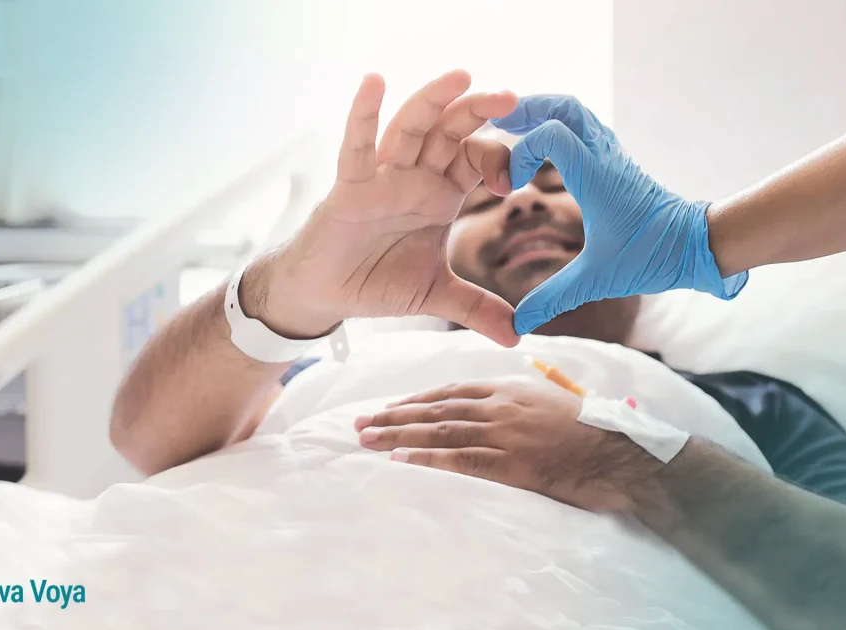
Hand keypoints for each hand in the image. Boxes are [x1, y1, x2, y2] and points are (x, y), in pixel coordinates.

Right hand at [242, 71, 520, 346]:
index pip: (476, 160)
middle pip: (449, 133)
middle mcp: (415, 178)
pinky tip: (374, 82)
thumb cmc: (377, 281)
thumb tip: (517, 337)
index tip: (518, 177)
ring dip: (433, 101)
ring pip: (410, 129)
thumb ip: (477, 309)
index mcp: (440, 195)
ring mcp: (382, 178)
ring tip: (461, 76)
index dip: (499, 159)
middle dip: (477, 112)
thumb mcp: (436, 295)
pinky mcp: (349, 187)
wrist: (327, 296)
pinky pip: (356, 148)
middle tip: (509, 96)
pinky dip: (362, 115)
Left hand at [355, 377, 659, 512]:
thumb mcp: (555, 402)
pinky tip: (398, 460)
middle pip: (435, 409)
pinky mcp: (510, 461)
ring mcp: (504, 432)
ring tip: (366, 439)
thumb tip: (506, 401)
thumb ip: (524, 399)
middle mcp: (500, 405)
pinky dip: (425, 458)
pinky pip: (459, 458)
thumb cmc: (595, 430)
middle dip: (394, 415)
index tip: (390, 406)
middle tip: (360, 421)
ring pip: (439, 431)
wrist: (623, 453)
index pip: (451, 391)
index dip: (416, 399)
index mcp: (510, 388)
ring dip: (398, 435)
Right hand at [491, 95, 748, 333]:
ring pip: (576, 112)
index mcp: (595, 176)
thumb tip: (518, 326)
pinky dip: (559, 127)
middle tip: (498, 125)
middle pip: (564, 106)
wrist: (697, 245)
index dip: (520, 151)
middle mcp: (604, 156)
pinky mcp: (617, 162)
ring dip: (543, 113)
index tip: (510, 185)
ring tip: (513, 129)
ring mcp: (612, 155)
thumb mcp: (597, 279)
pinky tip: (544, 148)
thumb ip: (552, 298)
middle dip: (527, 109)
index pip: (550, 133)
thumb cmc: (652, 256)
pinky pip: (585, 128)